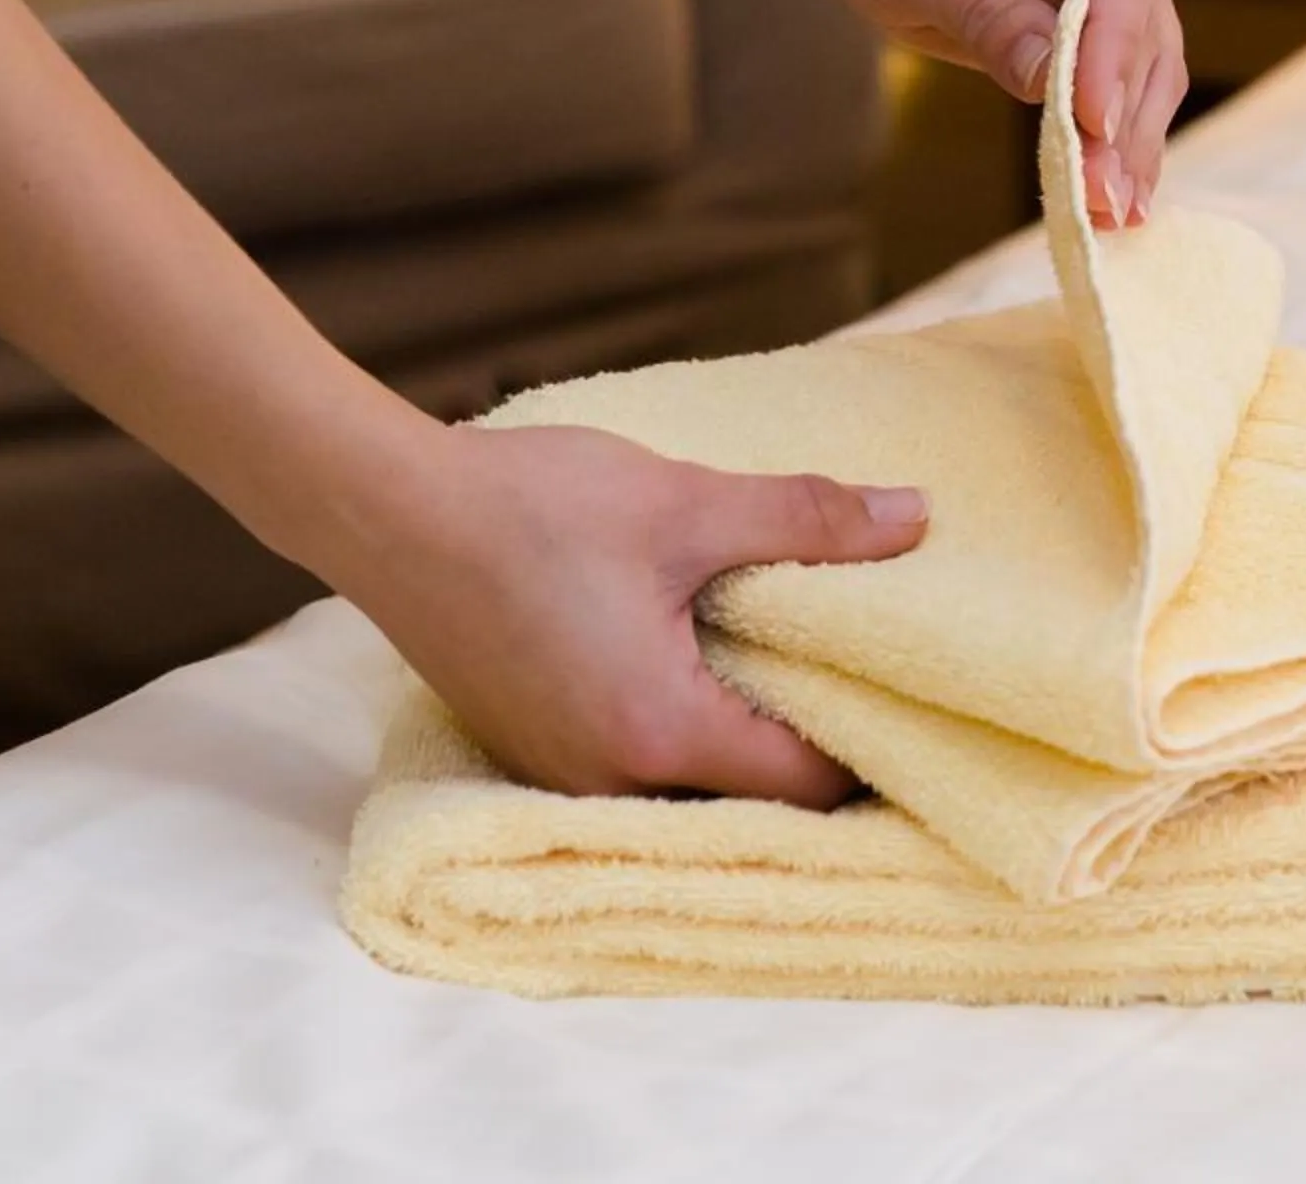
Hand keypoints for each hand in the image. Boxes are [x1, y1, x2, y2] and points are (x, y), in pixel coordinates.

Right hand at [321, 421, 928, 804]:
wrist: (386, 507)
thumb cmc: (532, 506)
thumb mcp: (687, 503)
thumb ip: (808, 518)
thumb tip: (918, 517)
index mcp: (658, 735)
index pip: (807, 786)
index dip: (874, 748)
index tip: (919, 700)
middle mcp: (607, 783)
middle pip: (753, 803)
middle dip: (818, 754)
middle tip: (881, 692)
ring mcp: (561, 775)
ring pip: (695, 790)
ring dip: (749, 745)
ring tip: (806, 675)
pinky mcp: (534, 748)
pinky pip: (638, 770)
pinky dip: (690, 736)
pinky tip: (719, 672)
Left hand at [798, 0, 1185, 227]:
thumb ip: (989, 17)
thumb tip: (1054, 89)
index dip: (1111, 42)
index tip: (1093, 120)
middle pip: (1144, 15)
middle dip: (1123, 109)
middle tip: (1101, 193)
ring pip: (1150, 55)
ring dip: (1131, 136)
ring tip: (1110, 211)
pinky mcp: (1106, 6)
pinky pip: (1128, 73)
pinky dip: (1120, 134)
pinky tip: (1117, 196)